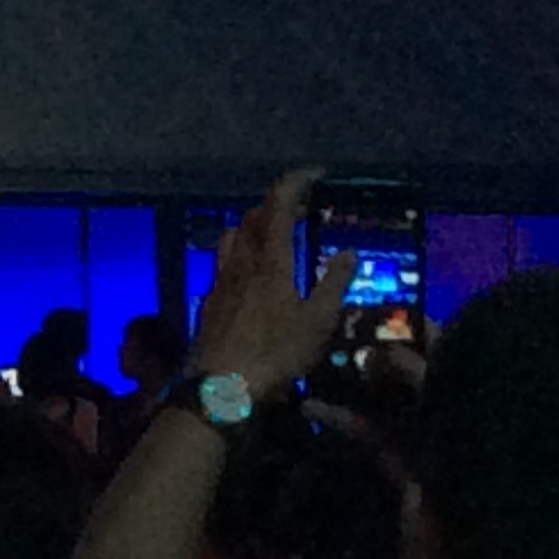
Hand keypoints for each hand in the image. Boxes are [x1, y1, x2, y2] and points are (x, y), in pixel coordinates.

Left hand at [192, 167, 354, 395]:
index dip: (294, 183)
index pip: (277, 205)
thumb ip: (333, 284)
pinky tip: (254, 277)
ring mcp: (220, 279)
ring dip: (254, 227)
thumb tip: (348, 252)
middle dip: (276, 204)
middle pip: (252, 217)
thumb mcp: (318, 321)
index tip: (314, 174)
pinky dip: (242, 255)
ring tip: (277, 237)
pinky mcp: (210, 299)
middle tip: (301, 209)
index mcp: (269, 260)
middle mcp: (240, 261)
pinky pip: (224, 263)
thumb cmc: (276, 352)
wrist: (221, 384)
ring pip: (233, 237)